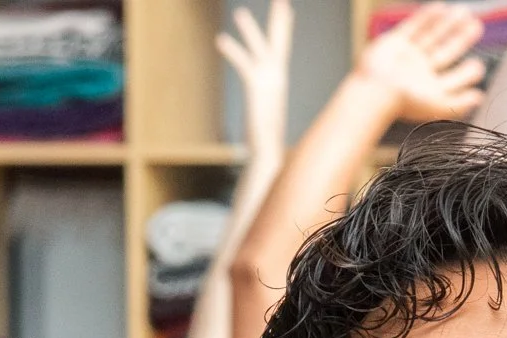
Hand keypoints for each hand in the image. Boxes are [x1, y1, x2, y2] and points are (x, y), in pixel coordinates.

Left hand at [218, 2, 293, 162]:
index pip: (282, 48)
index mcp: (279, 82)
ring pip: (260, 48)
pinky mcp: (257, 87)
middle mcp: (278, 78)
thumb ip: (262, 105)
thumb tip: (260, 112)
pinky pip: (243, 63)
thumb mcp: (264, 115)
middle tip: (281, 0)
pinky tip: (220, 40)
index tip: (286, 10)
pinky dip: (232, 51)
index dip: (283, 28)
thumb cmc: (266, 141)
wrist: (268, 153)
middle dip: (280, 21)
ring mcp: (270, 82)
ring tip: (240, 12)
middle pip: (280, 42)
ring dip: (250, 29)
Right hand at [355, 3, 485, 125]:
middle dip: (461, 40)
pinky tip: (440, 8)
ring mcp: (406, 56)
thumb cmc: (406, 101)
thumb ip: (460, 102)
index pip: (452, 78)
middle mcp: (419, 72)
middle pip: (445, 52)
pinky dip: (425, 17)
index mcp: (429, 89)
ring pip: (431, 37)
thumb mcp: (440, 105)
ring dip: (447, 25)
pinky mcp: (394, 43)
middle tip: (477, 26)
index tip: (479, 65)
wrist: (376, 90)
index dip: (466, 72)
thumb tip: (479, 97)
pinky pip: (412, 27)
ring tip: (464, 12)